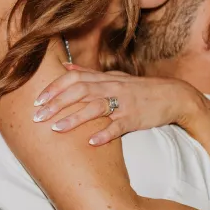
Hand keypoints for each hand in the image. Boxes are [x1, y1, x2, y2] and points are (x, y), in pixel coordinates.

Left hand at [32, 63, 200, 145]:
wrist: (173, 96)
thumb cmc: (138, 88)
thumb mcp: (113, 77)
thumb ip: (89, 73)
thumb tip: (65, 66)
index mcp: (104, 79)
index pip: (74, 78)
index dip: (54, 88)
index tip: (36, 100)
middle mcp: (111, 88)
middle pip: (80, 91)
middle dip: (56, 103)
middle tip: (37, 117)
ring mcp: (124, 103)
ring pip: (96, 108)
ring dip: (74, 119)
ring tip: (56, 129)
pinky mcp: (135, 119)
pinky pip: (119, 126)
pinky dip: (104, 134)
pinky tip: (91, 142)